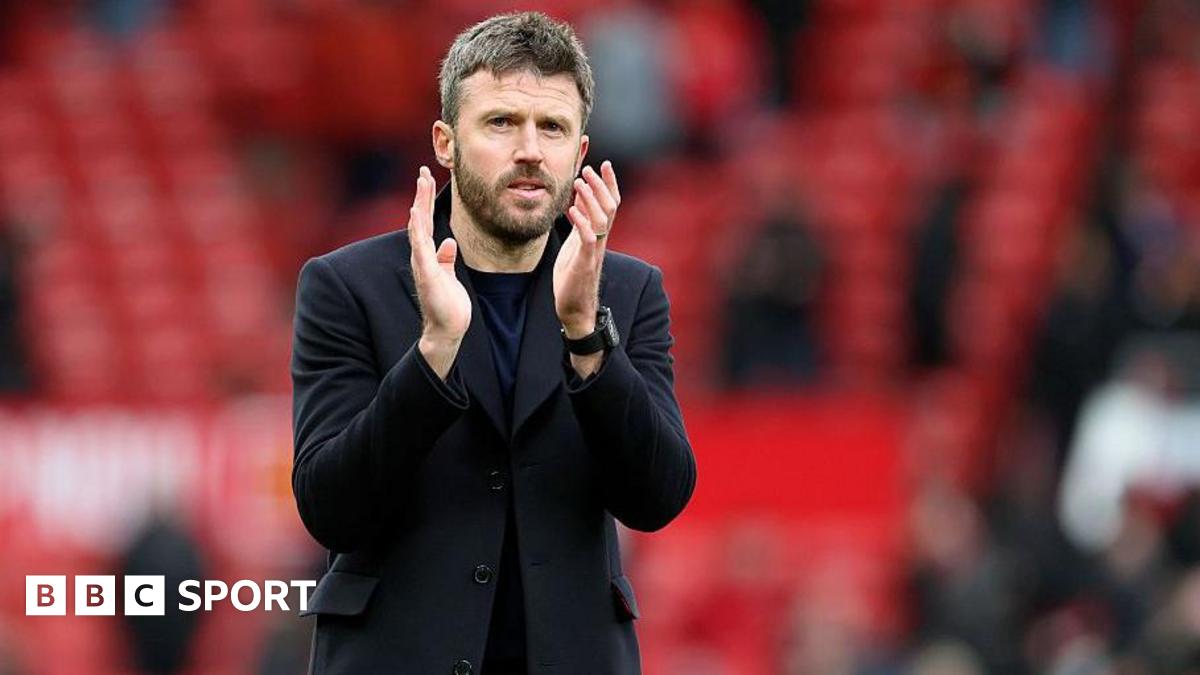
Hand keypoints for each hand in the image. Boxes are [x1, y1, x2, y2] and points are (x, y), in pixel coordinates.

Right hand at [409, 166, 469, 377]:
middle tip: (423, 171)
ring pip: (418, 228)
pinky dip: (417, 230)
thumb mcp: (449, 275)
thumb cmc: (448, 304)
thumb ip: (446, 258)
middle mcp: (421, 256)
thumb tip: (449, 243)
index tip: (426, 178)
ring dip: (419, 205)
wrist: (447, 329)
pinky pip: (420, 248)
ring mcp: (422, 264)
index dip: (425, 200)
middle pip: (420, 219)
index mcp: (428, 254)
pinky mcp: (427, 274)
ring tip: (421, 183)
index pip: (425, 222)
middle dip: (421, 195)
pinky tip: (415, 213)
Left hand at [554, 161, 620, 336]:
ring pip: (601, 220)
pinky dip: (581, 223)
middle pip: (610, 208)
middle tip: (588, 169)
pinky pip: (587, 240)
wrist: (574, 308)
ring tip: (578, 183)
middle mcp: (600, 241)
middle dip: (600, 186)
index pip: (611, 204)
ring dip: (590, 199)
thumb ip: (580, 224)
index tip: (604, 164)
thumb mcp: (576, 245)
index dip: (609, 184)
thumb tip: (578, 201)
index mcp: (598, 235)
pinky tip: (571, 211)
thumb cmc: (573, 276)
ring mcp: (594, 252)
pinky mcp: (584, 264)